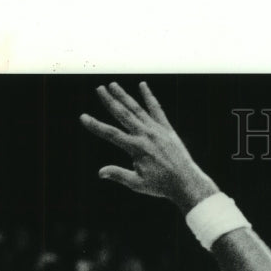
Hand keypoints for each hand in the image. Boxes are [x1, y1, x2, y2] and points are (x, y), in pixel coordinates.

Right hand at [80, 82, 216, 211]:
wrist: (187, 182)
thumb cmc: (161, 185)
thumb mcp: (138, 183)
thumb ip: (119, 175)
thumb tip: (100, 173)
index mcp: (137, 148)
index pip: (111, 134)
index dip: (96, 125)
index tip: (83, 117)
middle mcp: (146, 135)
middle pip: (123, 114)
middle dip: (110, 101)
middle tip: (99, 89)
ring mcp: (157, 130)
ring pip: (137, 109)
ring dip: (124, 96)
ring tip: (113, 84)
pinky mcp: (167, 129)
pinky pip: (157, 109)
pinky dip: (149, 97)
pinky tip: (143, 85)